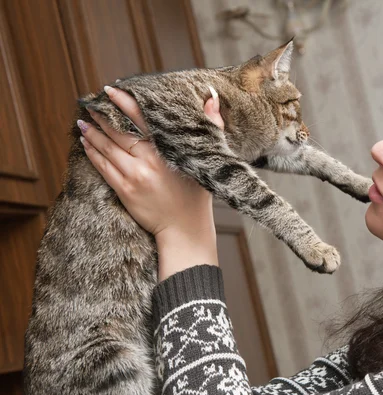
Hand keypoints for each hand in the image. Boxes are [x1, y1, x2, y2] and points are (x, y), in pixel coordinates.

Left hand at [79, 85, 224, 279]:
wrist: (185, 230)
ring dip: (93, 132)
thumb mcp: (208, 158)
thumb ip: (211, 125)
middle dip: (103, 116)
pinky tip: (86, 142)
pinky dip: (92, 152)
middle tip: (92, 103)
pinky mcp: (124, 190)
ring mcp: (134, 176)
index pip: (142, 119)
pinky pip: (103, 167)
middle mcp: (148, 161)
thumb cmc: (197, 196)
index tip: (111, 90)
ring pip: (107, 148)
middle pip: (119, 132)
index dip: (125, 103)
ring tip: (84, 120)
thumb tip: (210, 97)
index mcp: (167, 150)